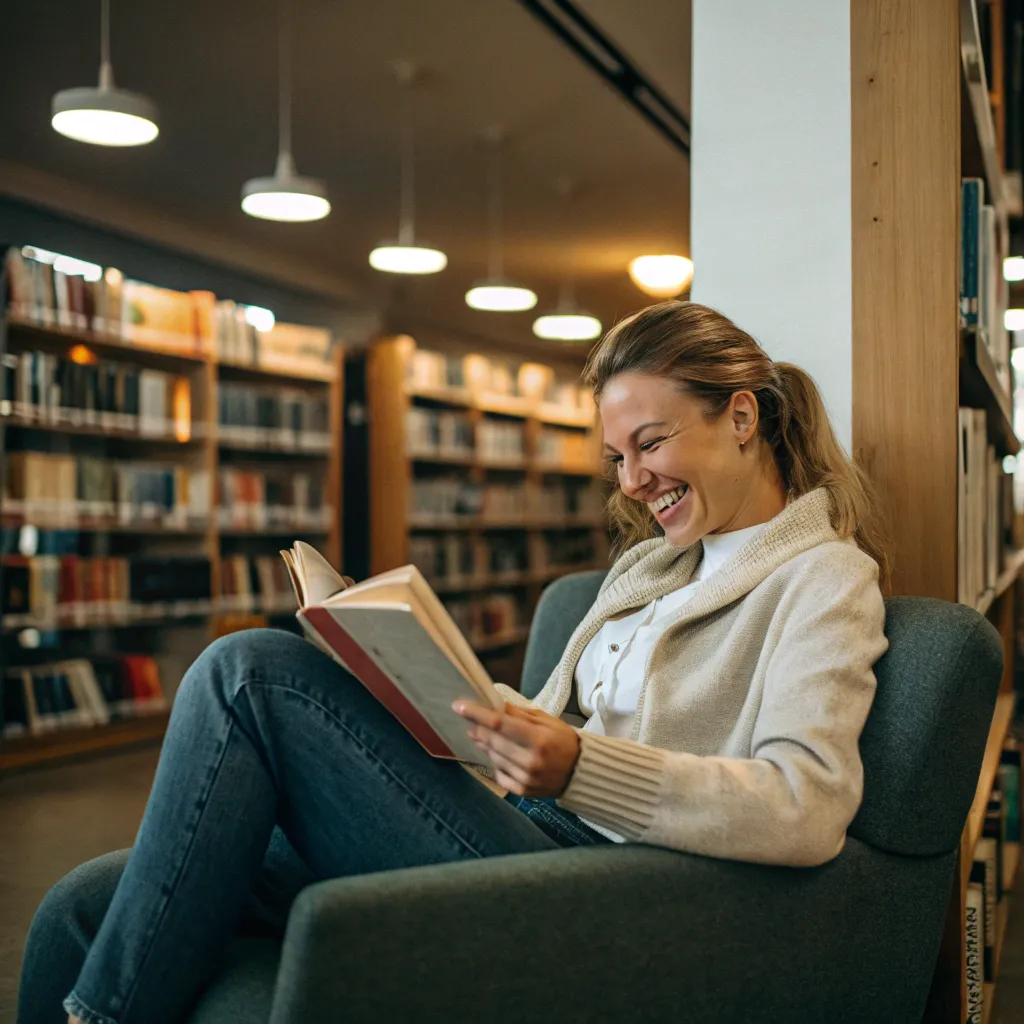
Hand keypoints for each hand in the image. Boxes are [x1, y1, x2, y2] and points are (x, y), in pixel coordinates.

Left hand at [452, 700, 580, 797]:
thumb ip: (519, 714)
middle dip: (477, 728)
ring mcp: (525, 778)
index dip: (477, 714)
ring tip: (481, 735)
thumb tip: (494, 704)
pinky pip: (499, 774)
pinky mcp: (522, 791)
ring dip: (484, 744)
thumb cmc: (563, 740)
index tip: (459, 706)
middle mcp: (530, 761)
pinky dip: (495, 762)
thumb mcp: (546, 720)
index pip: (499, 724)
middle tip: (469, 720)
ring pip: (493, 757)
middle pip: (492, 741)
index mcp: (538, 739)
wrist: (580, 772)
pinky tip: (498, 754)